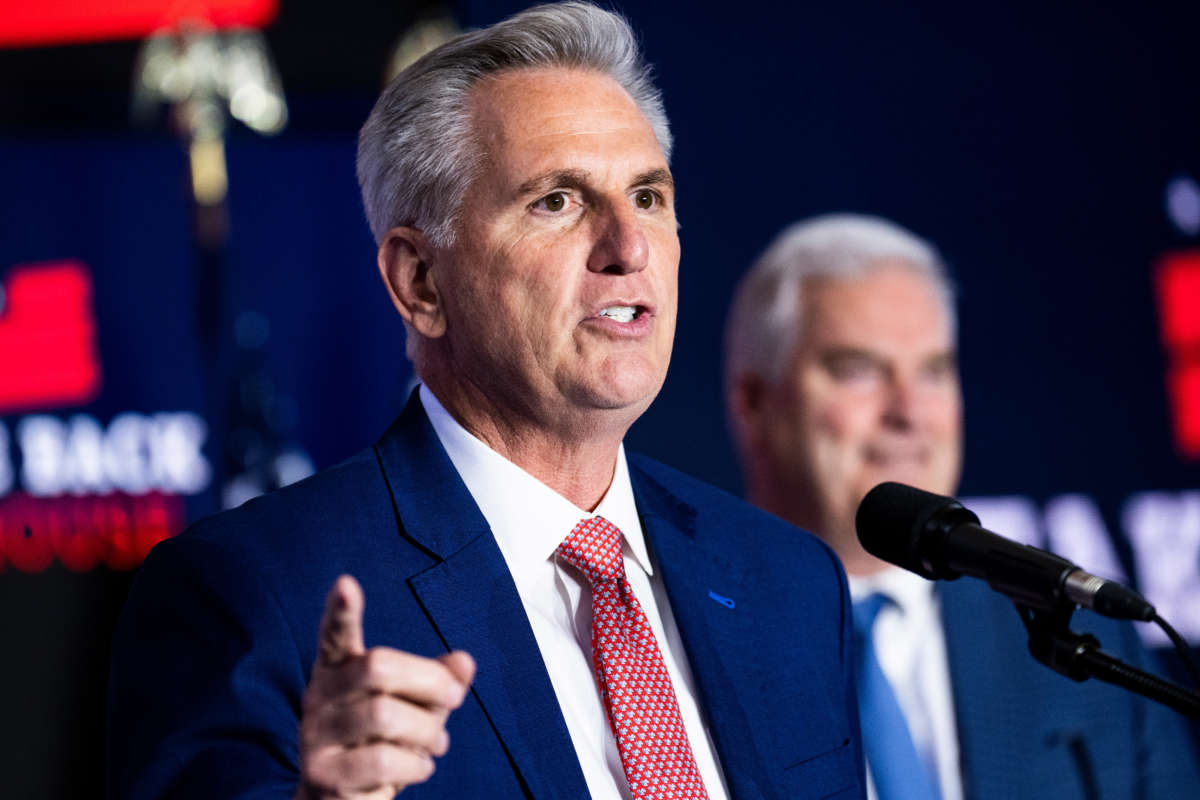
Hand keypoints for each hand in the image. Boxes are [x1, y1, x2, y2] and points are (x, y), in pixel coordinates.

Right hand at [295, 575, 474, 798]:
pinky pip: (383, 759)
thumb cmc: (382, 744)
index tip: (346, 584)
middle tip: (455, 698)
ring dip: (428, 731)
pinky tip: (419, 766)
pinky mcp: (322, 774)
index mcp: (338, 671)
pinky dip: (416, 764)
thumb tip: (465, 660)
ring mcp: (315, 736)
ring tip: (437, 742)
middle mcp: (318, 697)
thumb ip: (439, 683)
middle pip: (377, 667)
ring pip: (385, 716)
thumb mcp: (416, 709)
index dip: (340, 611)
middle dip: (429, 681)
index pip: (335, 635)